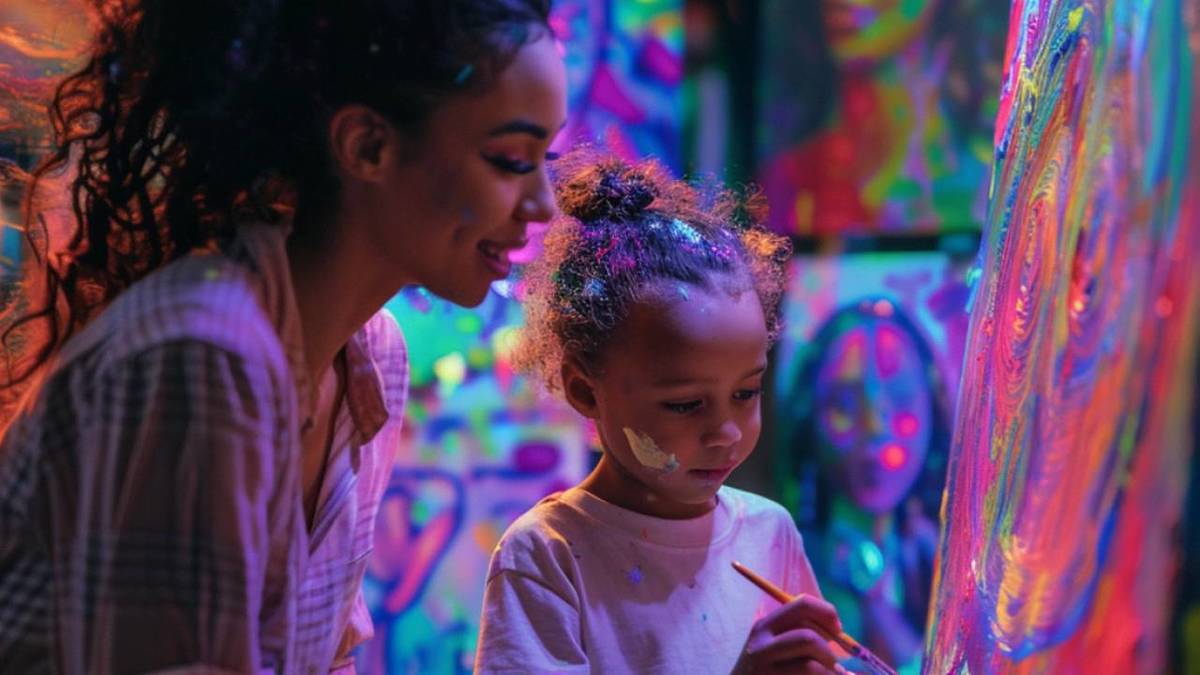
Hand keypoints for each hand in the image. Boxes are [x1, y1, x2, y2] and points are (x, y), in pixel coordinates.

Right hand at [731, 594, 847, 673]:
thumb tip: (836, 632)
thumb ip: (799, 633)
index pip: (802, 605)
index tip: (838, 630)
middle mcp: (761, 645)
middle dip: (829, 653)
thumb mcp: (773, 645)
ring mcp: (764, 670)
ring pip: (811, 667)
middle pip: (808, 638)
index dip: (827, 614)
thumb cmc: (766, 670)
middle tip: (834, 665)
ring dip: (829, 673)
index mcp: (765, 626)